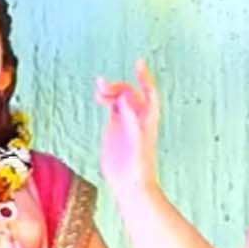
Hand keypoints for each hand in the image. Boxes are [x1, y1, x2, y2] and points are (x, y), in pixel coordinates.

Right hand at [95, 59, 160, 195]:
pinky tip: (99, 96)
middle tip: (103, 86)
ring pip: (120, 98)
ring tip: (99, 89)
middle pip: (131, 93)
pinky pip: (112, 107)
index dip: (145, 77)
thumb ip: (132, 121)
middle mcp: (138, 118)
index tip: (138, 63)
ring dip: (111, 90)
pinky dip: (106, 99)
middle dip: (119, 86)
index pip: (149, 93)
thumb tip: (125, 100)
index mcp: (148, 120)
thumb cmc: (140, 168)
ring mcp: (126, 122)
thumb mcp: (137, 142)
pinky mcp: (115, 129)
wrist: (131, 184)